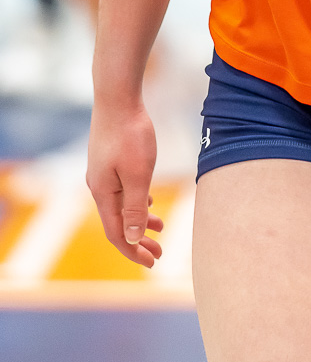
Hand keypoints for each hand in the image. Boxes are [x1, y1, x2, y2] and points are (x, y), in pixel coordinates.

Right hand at [86, 100, 163, 267]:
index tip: (152, 263)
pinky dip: (136, 202)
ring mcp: (102, 173)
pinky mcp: (109, 160)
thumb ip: (135, 208)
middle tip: (160, 253)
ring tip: (160, 229)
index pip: (117, 234)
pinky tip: (147, 202)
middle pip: (118, 223)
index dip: (134, 251)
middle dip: (138, 241)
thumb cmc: (130, 135)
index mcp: (104, 194)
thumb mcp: (138, 174)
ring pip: (121, 206)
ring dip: (140, 220)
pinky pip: (122, 191)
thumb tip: (133, 239)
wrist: (117, 98)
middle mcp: (98, 187)